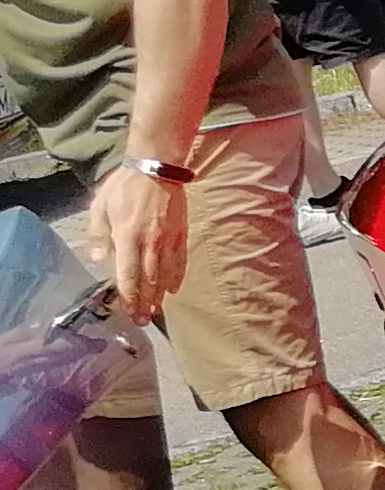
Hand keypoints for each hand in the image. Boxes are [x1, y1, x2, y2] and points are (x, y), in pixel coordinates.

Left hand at [88, 166, 187, 319]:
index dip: (129, 295)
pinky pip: (180, 262)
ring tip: (156, 311)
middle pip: (148, 280)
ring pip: (165, 275)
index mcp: (127, 236)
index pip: (128, 273)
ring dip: (160, 296)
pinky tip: (173, 289)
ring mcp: (168, 240)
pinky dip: (177, 277)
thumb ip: (98, 233)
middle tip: (142, 320)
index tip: (128, 310)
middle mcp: (149, 242)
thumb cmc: (124, 187)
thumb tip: (99, 258)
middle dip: (145, 302)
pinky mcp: (181, 235)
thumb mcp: (100, 206)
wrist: (156, 169)